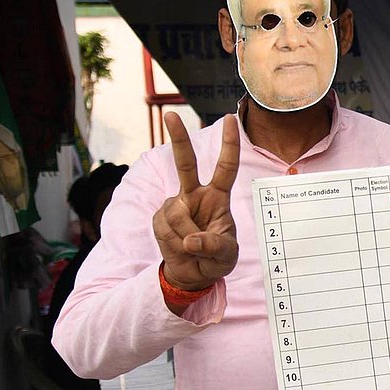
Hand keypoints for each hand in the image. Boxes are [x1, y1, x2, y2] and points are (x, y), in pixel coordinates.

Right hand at [153, 112, 240, 292]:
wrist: (194, 274)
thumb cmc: (216, 259)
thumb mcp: (226, 256)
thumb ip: (213, 246)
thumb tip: (191, 240)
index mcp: (217, 197)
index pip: (225, 167)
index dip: (229, 145)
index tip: (231, 119)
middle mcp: (195, 195)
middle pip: (185, 164)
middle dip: (178, 139)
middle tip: (171, 115)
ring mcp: (174, 205)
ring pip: (177, 214)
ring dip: (186, 236)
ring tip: (192, 247)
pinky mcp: (158, 218)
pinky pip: (166, 229)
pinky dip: (174, 243)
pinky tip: (179, 247)